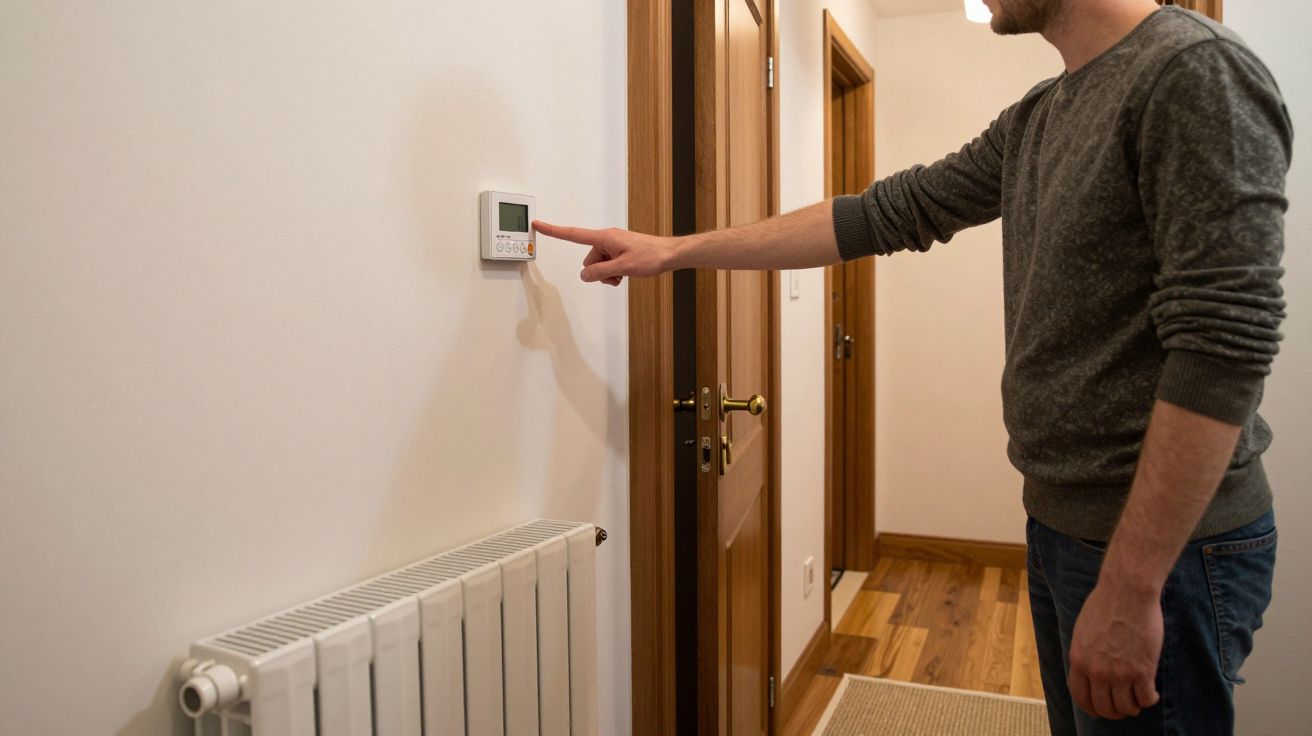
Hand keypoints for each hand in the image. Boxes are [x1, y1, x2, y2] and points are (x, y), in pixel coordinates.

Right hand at [534, 221, 679, 285]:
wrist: (669, 254)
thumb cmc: (651, 256)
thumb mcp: (623, 267)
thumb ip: (600, 272)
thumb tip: (584, 275)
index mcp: (604, 237)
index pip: (573, 235)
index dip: (554, 231)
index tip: (538, 224)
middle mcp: (607, 239)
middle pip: (589, 260)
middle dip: (598, 272)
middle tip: (616, 275)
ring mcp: (614, 245)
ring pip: (599, 265)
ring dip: (607, 274)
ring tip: (624, 275)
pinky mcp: (620, 252)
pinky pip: (608, 265)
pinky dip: (613, 272)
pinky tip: (626, 274)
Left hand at [1068, 581, 1162, 719]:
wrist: (1127, 592)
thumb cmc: (1106, 605)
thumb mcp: (1083, 632)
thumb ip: (1085, 655)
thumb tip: (1089, 674)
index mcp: (1079, 660)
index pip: (1081, 697)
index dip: (1091, 708)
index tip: (1099, 711)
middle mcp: (1097, 671)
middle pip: (1104, 707)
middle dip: (1114, 712)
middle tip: (1123, 707)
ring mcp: (1120, 673)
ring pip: (1126, 708)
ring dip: (1133, 707)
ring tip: (1138, 698)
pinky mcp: (1143, 671)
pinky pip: (1146, 699)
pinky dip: (1149, 700)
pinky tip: (1151, 692)